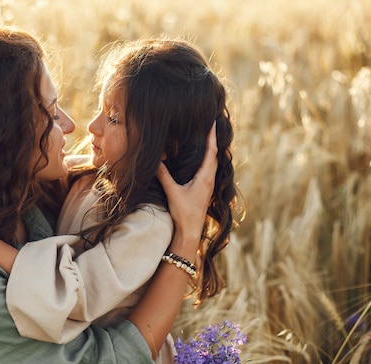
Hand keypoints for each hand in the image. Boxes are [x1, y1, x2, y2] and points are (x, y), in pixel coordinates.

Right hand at [156, 122, 217, 242]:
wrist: (190, 233)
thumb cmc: (184, 214)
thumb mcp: (172, 192)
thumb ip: (164, 175)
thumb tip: (156, 159)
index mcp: (205, 178)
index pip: (211, 152)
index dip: (211, 137)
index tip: (212, 123)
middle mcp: (209, 181)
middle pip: (214, 156)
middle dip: (212, 140)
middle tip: (209, 127)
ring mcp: (207, 187)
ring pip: (212, 164)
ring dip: (210, 151)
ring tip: (206, 139)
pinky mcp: (203, 192)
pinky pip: (208, 171)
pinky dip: (206, 161)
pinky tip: (199, 161)